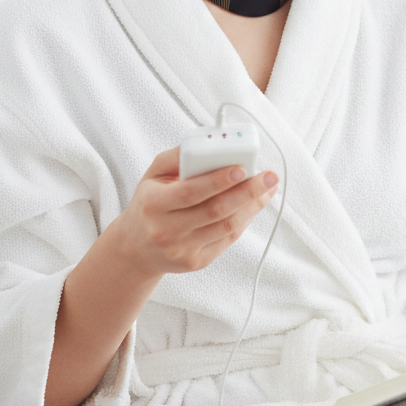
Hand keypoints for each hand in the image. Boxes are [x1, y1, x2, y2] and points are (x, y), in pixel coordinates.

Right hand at [108, 146, 278, 277]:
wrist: (136, 248)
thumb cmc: (149, 204)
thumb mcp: (153, 175)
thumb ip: (177, 157)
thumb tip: (209, 143)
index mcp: (154, 204)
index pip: (190, 192)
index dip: (218, 180)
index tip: (242, 167)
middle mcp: (167, 230)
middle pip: (215, 211)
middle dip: (247, 192)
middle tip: (269, 177)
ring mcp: (182, 249)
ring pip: (226, 227)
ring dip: (252, 206)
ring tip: (267, 188)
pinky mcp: (196, 262)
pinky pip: (227, 240)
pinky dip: (245, 220)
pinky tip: (254, 205)